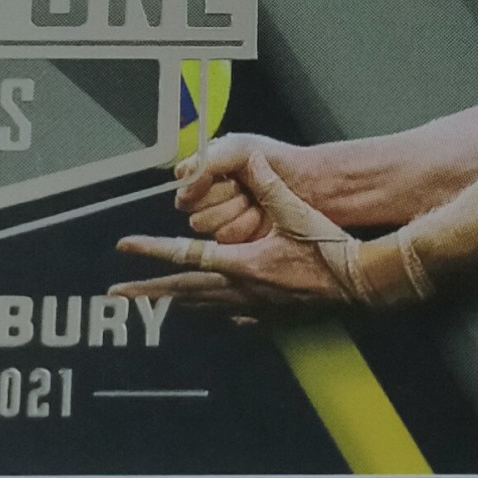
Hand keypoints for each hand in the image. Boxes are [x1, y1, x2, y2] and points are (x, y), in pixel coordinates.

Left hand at [115, 146, 355, 315]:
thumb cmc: (329, 246)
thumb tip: (250, 159)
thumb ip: (269, 187)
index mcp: (241, 263)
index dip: (151, 250)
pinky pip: (232, 317)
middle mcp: (241, 290)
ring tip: (154, 301)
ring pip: (204, 307)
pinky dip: (214, 313)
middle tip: (117, 294)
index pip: (185, 255)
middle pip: (183, 291)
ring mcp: (255, 309)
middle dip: (148, 291)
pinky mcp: (272, 318)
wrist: (360, 283)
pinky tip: (211, 313)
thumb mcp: (296, 212)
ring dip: (175, 302)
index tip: (124, 248)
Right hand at [175, 133, 333, 248]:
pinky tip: (260, 217)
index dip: (194, 184)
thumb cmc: (280, 161)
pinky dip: (243, 226)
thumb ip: (207, 159)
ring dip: (232, 212)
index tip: (211, 179)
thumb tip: (182, 176)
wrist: (313, 186)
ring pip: (204, 223)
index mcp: (211, 169)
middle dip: (219, 196)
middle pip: (189, 207)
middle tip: (242, 188)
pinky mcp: (237, 238)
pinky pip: (223, 239)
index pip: (183, 183)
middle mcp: (214, 194)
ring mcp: (224, 217)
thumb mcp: (240, 148)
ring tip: (254, 202)